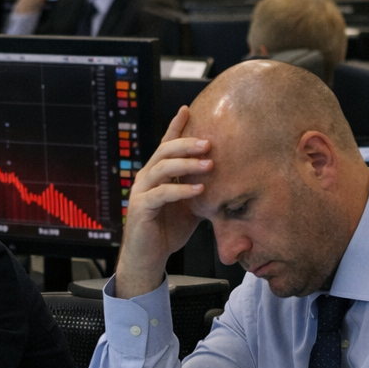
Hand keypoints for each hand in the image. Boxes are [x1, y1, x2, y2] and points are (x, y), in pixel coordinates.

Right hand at [113, 106, 212, 298]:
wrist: (148, 258)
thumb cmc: (167, 231)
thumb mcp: (190, 207)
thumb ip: (200, 190)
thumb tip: (227, 180)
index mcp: (157, 174)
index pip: (165, 145)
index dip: (176, 127)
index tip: (187, 109)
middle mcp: (146, 178)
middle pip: (164, 151)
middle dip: (187, 144)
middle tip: (209, 142)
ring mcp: (141, 192)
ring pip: (161, 168)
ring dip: (186, 164)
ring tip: (209, 164)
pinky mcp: (141, 208)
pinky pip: (161, 193)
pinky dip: (181, 190)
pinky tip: (199, 190)